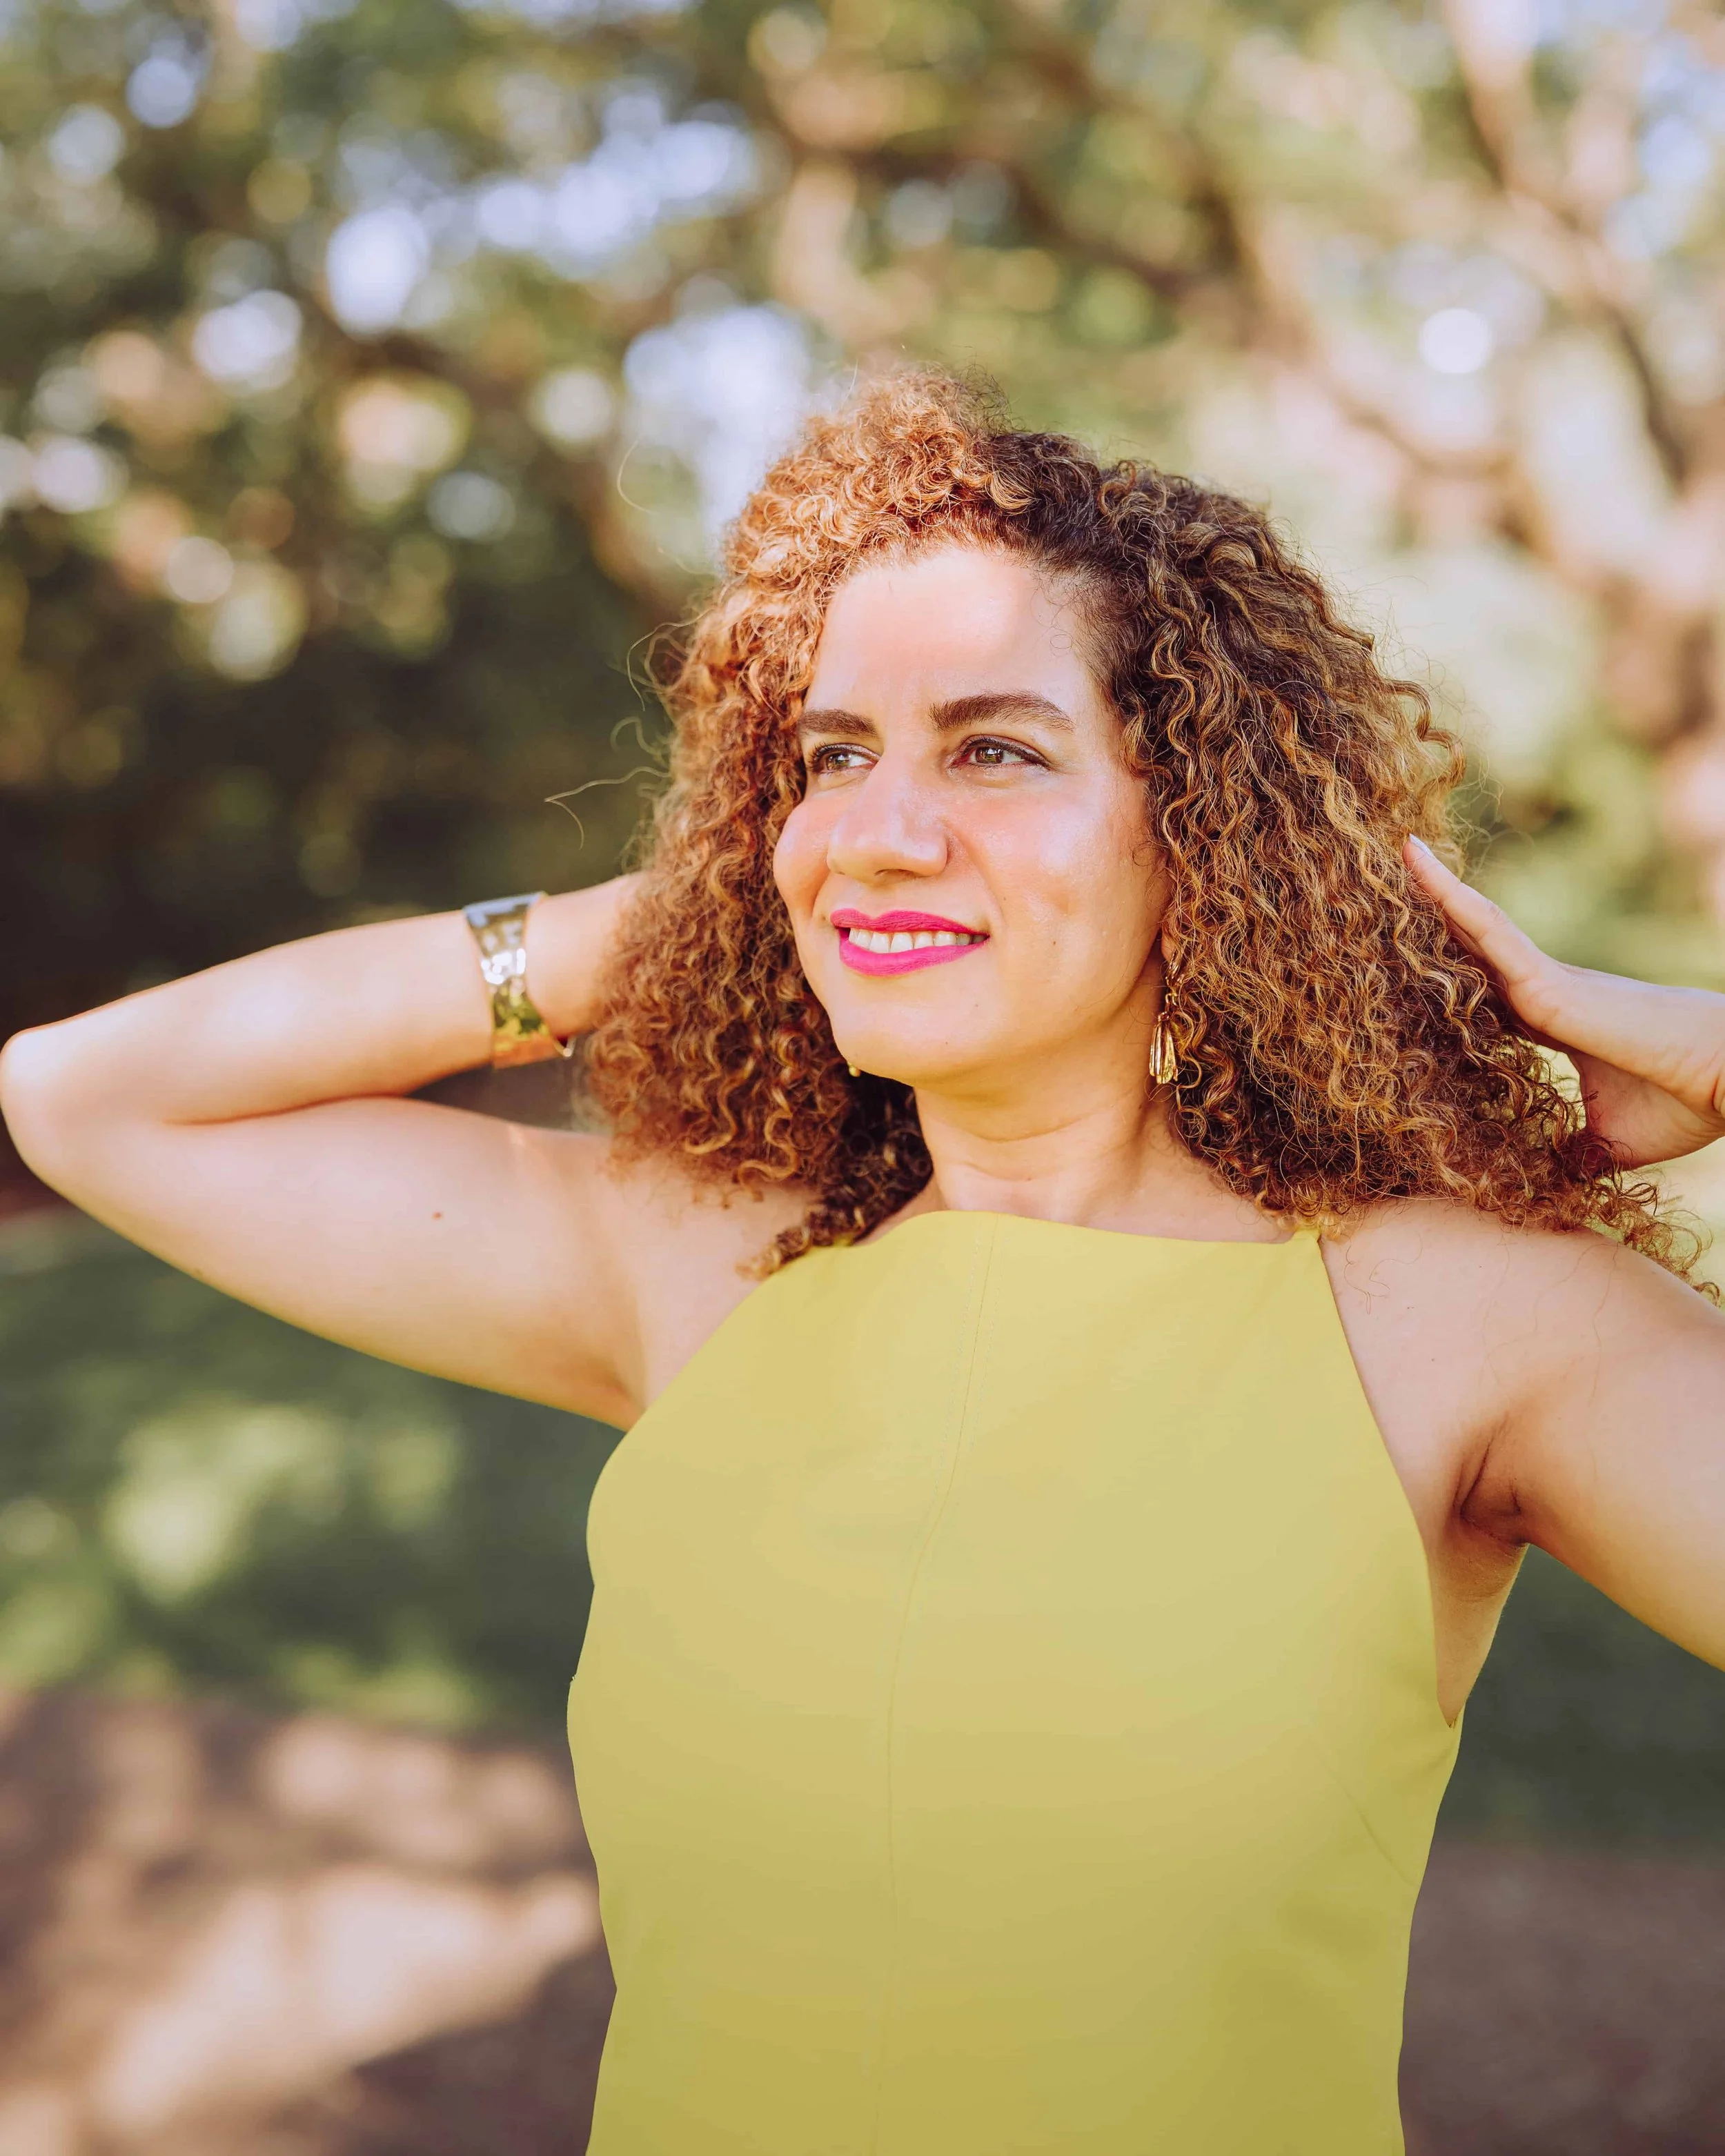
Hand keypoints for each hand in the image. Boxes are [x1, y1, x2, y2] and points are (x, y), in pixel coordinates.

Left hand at [1404, 836, 1724, 1168]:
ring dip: (1436, 891)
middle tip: (1385, 889)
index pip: (1485, 991)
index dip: (1449, 975)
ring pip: (1477, 926)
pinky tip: (1420, 870)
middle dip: (1434, 919)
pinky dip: (1454, 900)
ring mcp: (1546, 980)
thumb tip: (1552, 1180)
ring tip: (1398, 852)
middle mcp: (1546, 990)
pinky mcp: (1549, 981)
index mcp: (1553, 1020)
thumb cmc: (1683, 1103)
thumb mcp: (1610, 1141)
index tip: (1407, 964)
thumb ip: (1574, 1153)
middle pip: (1475, 947)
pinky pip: (1490, 931)